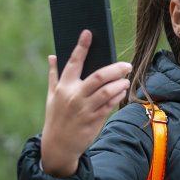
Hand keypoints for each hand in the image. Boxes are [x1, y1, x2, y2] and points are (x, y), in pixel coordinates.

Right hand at [40, 30, 131, 177]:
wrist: (58, 146)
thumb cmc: (56, 117)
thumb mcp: (51, 96)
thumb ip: (53, 75)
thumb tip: (52, 56)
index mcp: (63, 87)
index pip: (73, 62)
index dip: (81, 46)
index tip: (88, 33)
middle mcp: (74, 96)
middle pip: (98, 76)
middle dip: (115, 68)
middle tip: (127, 64)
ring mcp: (85, 108)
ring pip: (107, 91)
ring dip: (120, 83)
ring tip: (126, 79)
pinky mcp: (95, 119)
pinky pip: (110, 104)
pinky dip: (118, 95)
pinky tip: (122, 90)